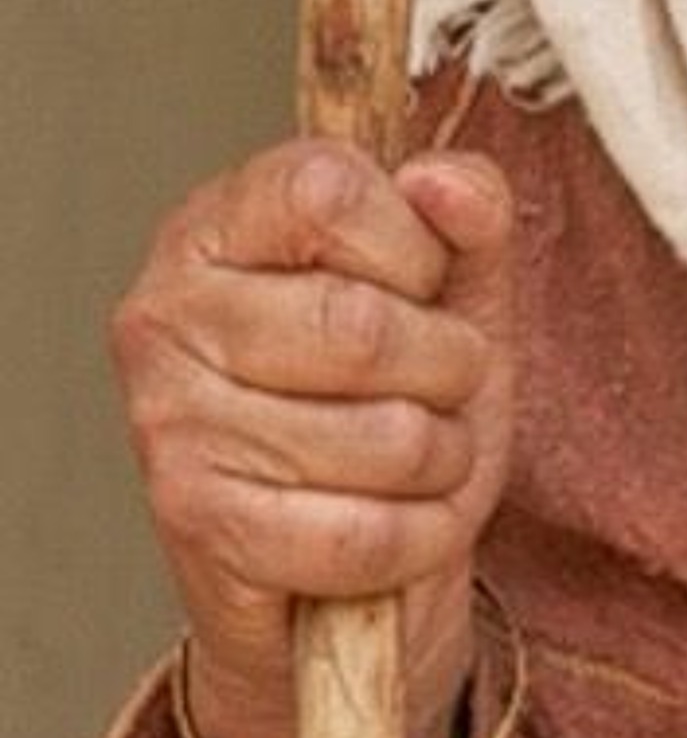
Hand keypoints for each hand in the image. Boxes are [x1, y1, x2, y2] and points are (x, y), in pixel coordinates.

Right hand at [114, 135, 516, 737]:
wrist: (342, 556)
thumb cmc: (393, 393)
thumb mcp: (453, 283)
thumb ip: (468, 210)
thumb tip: (440, 181)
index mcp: (221, 225)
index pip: (330, 191)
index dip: (415, 245)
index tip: (419, 282)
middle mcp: (167, 314)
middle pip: (365, 329)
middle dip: (451, 367)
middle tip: (440, 383)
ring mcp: (170, 422)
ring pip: (386, 437)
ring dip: (443, 456)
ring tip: (418, 450)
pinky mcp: (197, 525)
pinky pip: (365, 534)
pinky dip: (421, 534)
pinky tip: (400, 516)